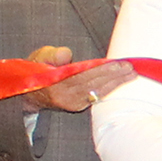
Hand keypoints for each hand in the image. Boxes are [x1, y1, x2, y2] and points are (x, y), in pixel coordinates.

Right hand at [19, 46, 133, 112]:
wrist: (30, 91)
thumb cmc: (36, 69)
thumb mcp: (39, 57)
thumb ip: (52, 54)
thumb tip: (66, 54)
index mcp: (55, 84)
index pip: (82, 76)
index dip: (101, 70)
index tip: (116, 63)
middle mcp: (65, 97)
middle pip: (93, 85)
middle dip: (113, 76)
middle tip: (130, 67)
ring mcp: (72, 104)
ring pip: (97, 92)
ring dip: (116, 83)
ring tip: (131, 74)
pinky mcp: (78, 106)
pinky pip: (97, 97)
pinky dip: (109, 88)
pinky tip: (121, 82)